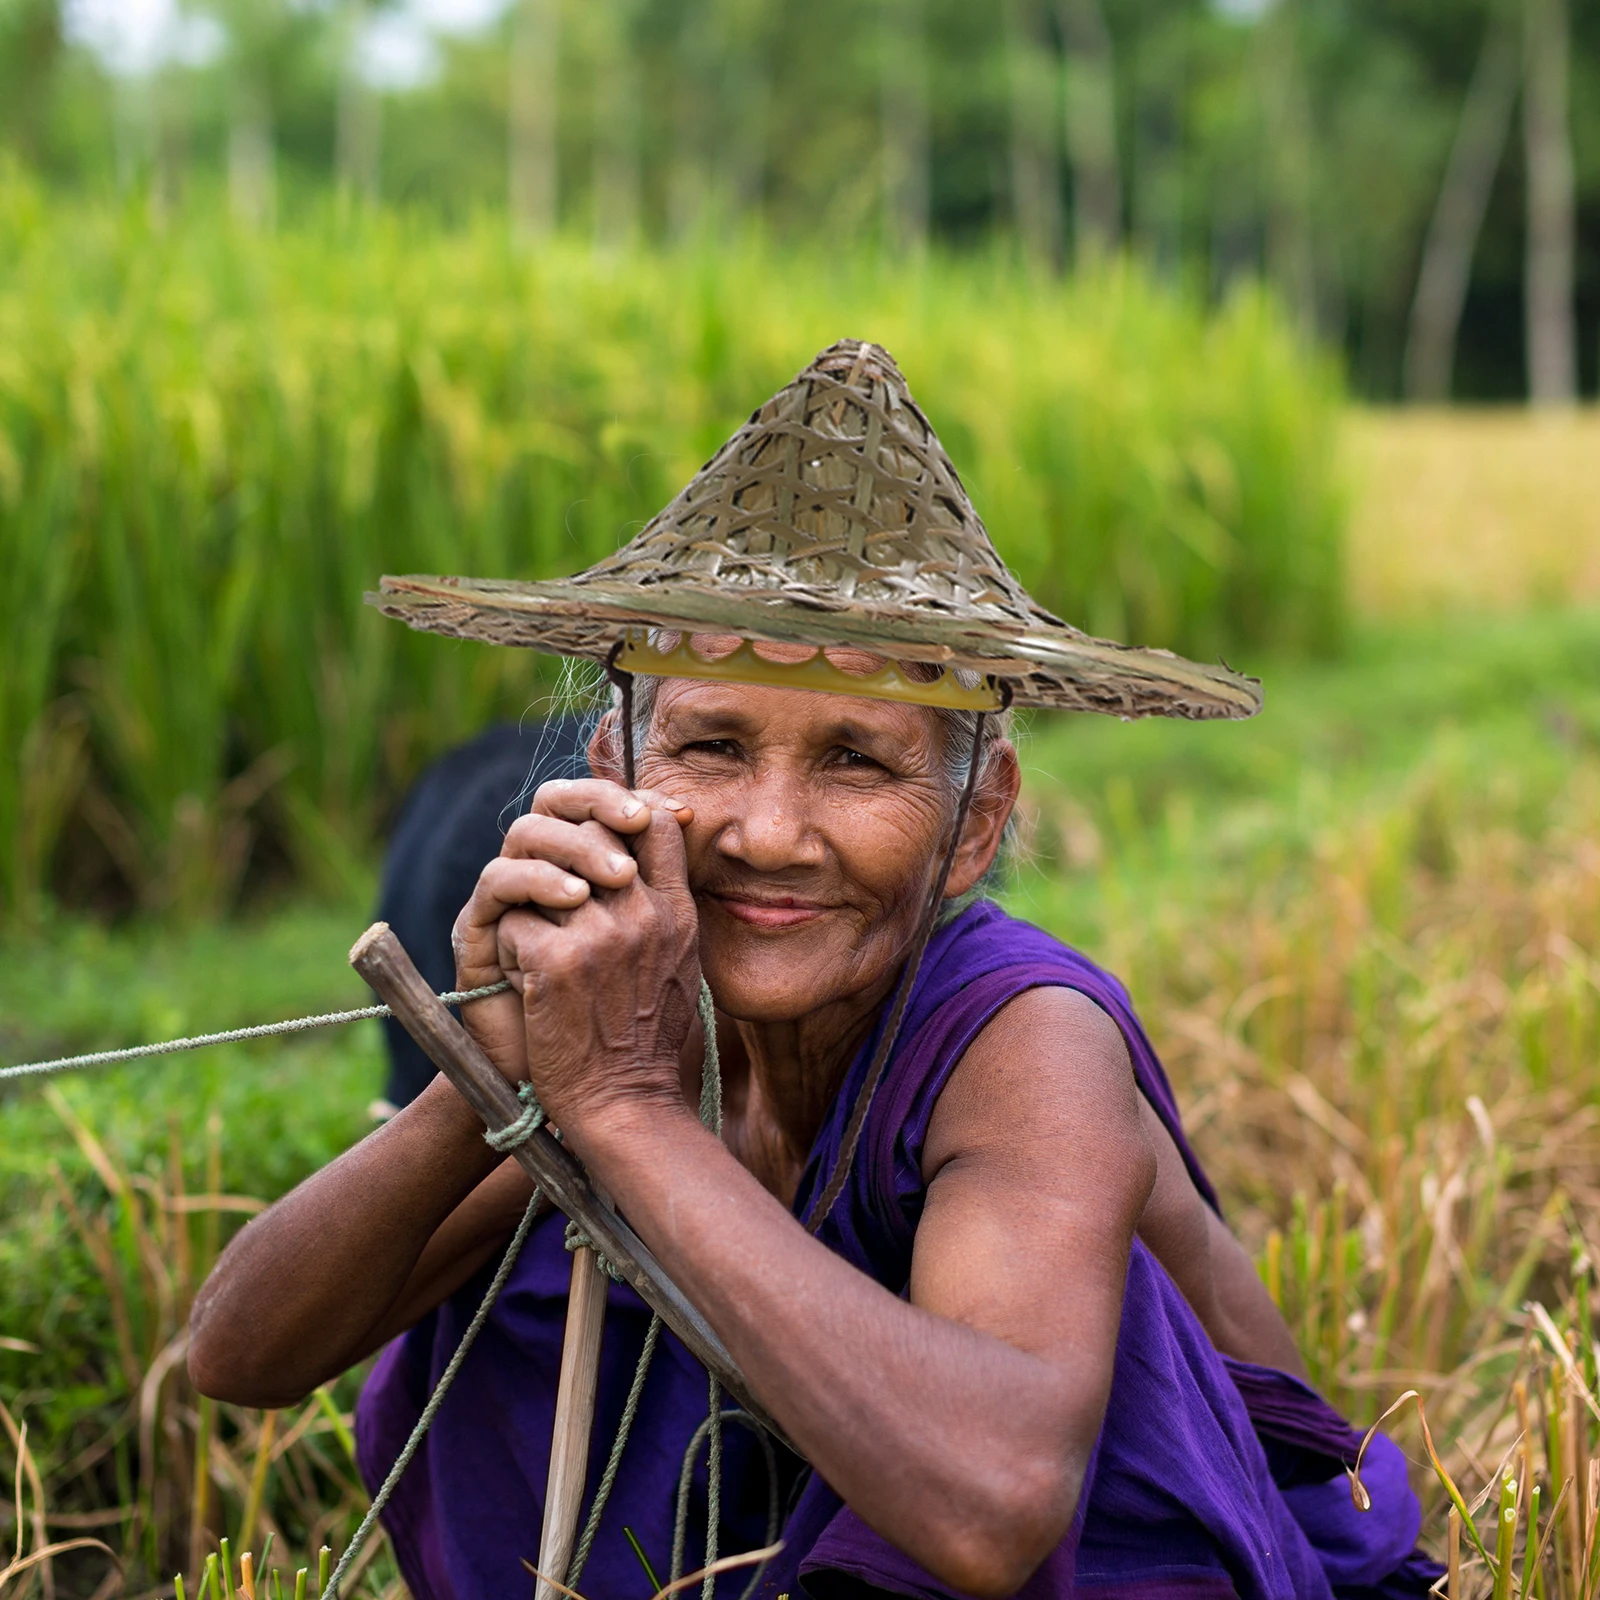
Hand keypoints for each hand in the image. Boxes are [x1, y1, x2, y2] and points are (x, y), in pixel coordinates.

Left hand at [452, 781, 699, 1138]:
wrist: (623, 1105)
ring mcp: (601, 935)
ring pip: (547, 873)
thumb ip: (665, 912)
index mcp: (678, 914)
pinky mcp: (556, 961)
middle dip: (563, 858)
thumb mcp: (680, 965)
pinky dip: (510, 947)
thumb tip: (639, 863)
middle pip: (594, 836)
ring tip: (536, 946)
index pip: (657, 823)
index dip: (624, 812)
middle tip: (552, 900)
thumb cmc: (646, 1042)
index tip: (602, 829)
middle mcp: (644, 915)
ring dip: (532, 906)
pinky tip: (523, 981)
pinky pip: (516, 920)